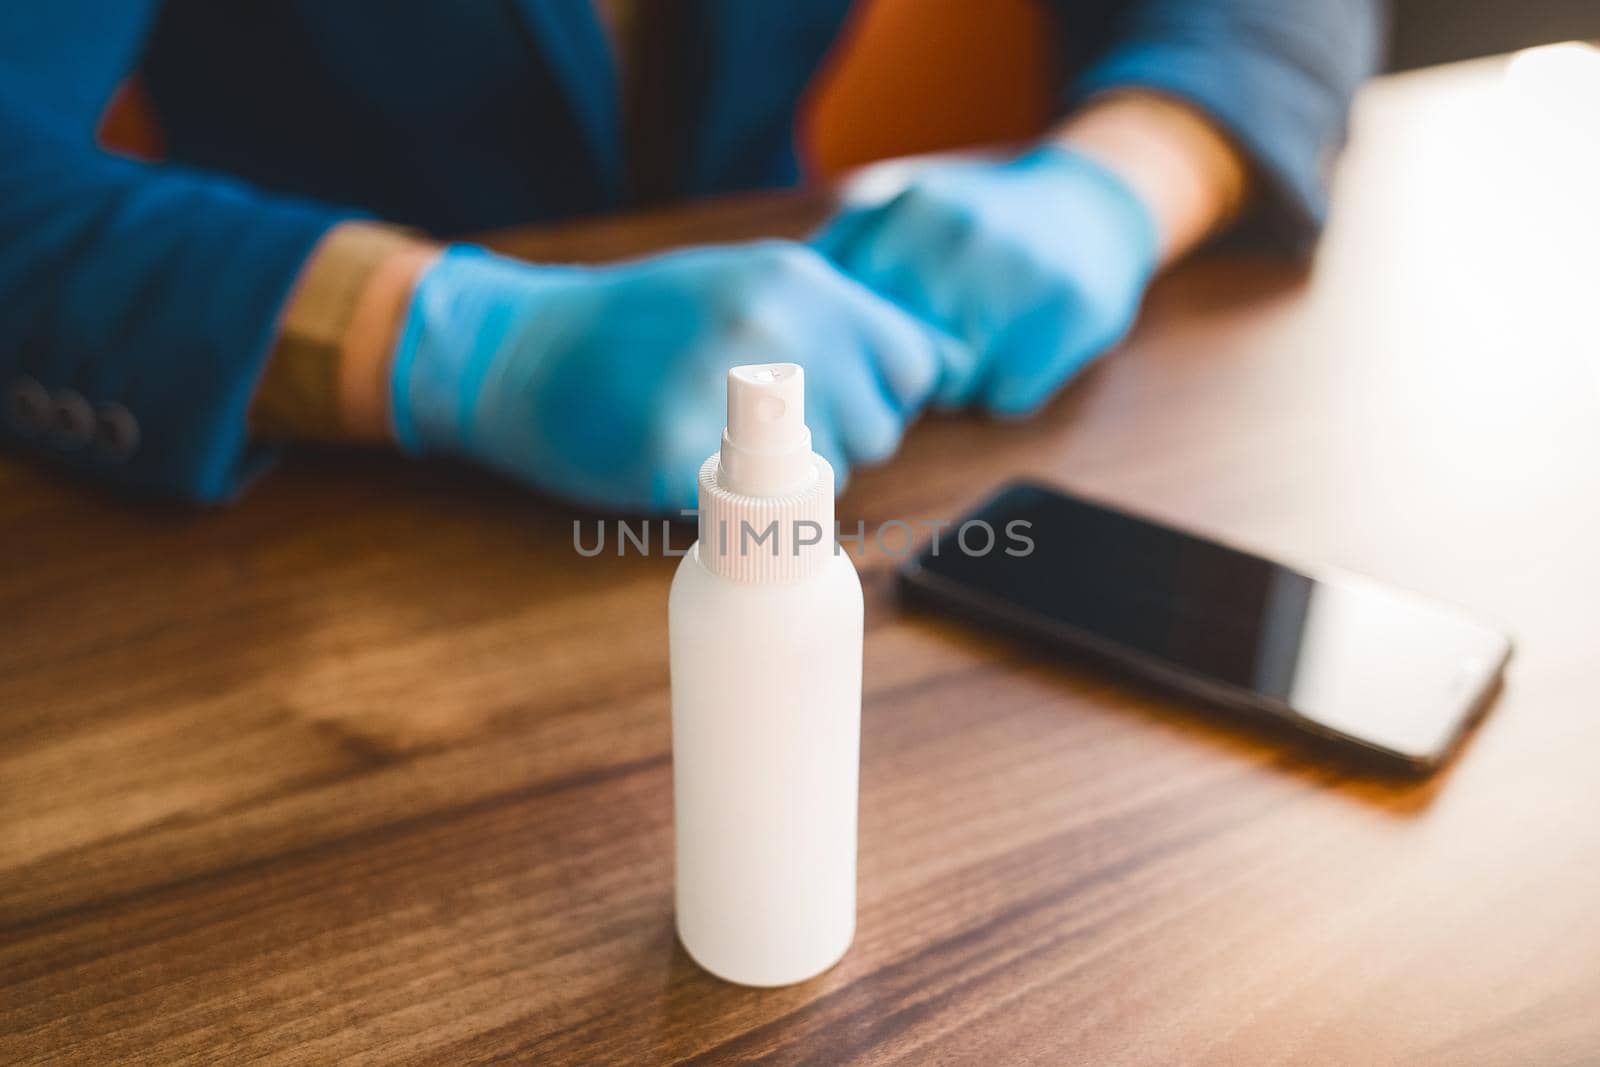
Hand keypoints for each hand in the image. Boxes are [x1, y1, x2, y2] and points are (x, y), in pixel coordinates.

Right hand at [389, 242, 956, 512]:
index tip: (844, 403)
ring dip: (799, 484)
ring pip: (833, 475)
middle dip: (843, 442)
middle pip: (882, 427)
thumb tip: (946, 364)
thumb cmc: (639, 325)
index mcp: (797, 282)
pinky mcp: (680, 455)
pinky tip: (693, 471)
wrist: (521, 352)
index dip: (888, 394)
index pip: (914, 361)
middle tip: (772, 436)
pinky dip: (738, 512)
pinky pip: (759, 513)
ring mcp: (727, 392)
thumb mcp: (746, 284)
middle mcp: (773, 328)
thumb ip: (831, 318)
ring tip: (732, 453)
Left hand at [813, 146, 1158, 415]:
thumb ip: (848, 245)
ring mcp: (1019, 273)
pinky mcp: (1070, 313)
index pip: (849, 315)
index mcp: (911, 211)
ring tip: (972, 351)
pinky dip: (1002, 394)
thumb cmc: (982, 221)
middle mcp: (961, 236)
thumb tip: (779, 302)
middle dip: (901, 374)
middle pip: (897, 356)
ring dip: (954, 387)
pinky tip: (1014, 356)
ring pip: (952, 384)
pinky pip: (1006, 398)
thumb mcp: (909, 207)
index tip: (864, 355)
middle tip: (923, 361)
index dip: (853, 349)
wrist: (1096, 200)